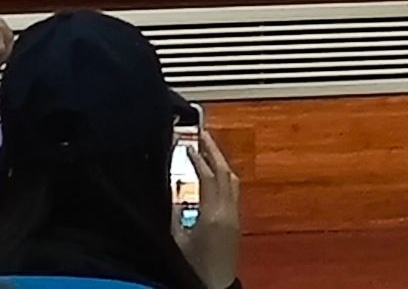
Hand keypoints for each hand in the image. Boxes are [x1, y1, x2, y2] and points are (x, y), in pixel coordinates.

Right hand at [182, 128, 242, 288]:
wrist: (214, 285)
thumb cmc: (193, 268)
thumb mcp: (176, 240)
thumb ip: (173, 214)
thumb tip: (170, 190)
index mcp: (213, 215)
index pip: (208, 176)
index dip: (198, 157)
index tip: (188, 143)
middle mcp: (228, 211)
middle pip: (225, 172)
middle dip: (214, 151)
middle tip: (203, 134)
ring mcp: (235, 216)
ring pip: (232, 180)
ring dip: (221, 161)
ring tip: (208, 148)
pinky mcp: (236, 222)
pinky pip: (233, 190)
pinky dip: (224, 176)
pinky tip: (215, 174)